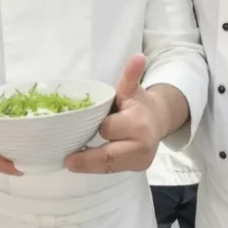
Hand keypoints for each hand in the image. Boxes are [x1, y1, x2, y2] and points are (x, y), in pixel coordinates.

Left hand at [64, 54, 162, 173]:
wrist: (159, 119)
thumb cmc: (139, 103)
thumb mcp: (132, 88)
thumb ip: (130, 75)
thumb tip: (138, 57)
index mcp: (139, 123)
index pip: (109, 129)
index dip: (96, 129)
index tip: (75, 129)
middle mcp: (142, 145)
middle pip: (109, 157)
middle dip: (88, 159)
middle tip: (67, 160)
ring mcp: (141, 161)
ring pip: (110, 168)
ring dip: (90, 166)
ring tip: (71, 162)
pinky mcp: (137, 169)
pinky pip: (113, 171)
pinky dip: (96, 168)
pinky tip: (81, 165)